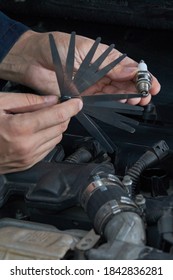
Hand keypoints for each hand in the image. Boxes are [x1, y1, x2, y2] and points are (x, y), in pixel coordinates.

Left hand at [0, 30, 160, 105]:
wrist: (33, 60)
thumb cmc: (55, 48)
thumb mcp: (86, 51)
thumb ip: (109, 64)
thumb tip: (131, 70)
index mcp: (102, 59)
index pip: (127, 68)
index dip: (140, 76)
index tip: (151, 84)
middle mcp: (98, 73)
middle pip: (123, 83)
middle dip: (137, 89)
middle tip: (146, 94)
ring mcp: (91, 86)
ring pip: (115, 94)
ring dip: (128, 97)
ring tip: (138, 99)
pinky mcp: (82, 97)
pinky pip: (101, 102)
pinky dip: (113, 104)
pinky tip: (123, 103)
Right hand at [0, 92, 82, 173]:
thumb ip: (28, 101)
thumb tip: (52, 99)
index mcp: (20, 128)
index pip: (56, 116)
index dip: (70, 107)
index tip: (77, 102)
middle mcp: (27, 146)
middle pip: (60, 128)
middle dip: (63, 115)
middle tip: (55, 106)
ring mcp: (28, 158)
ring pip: (57, 138)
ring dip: (56, 126)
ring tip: (42, 118)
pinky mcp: (28, 164)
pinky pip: (48, 148)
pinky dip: (49, 137)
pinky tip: (37, 131)